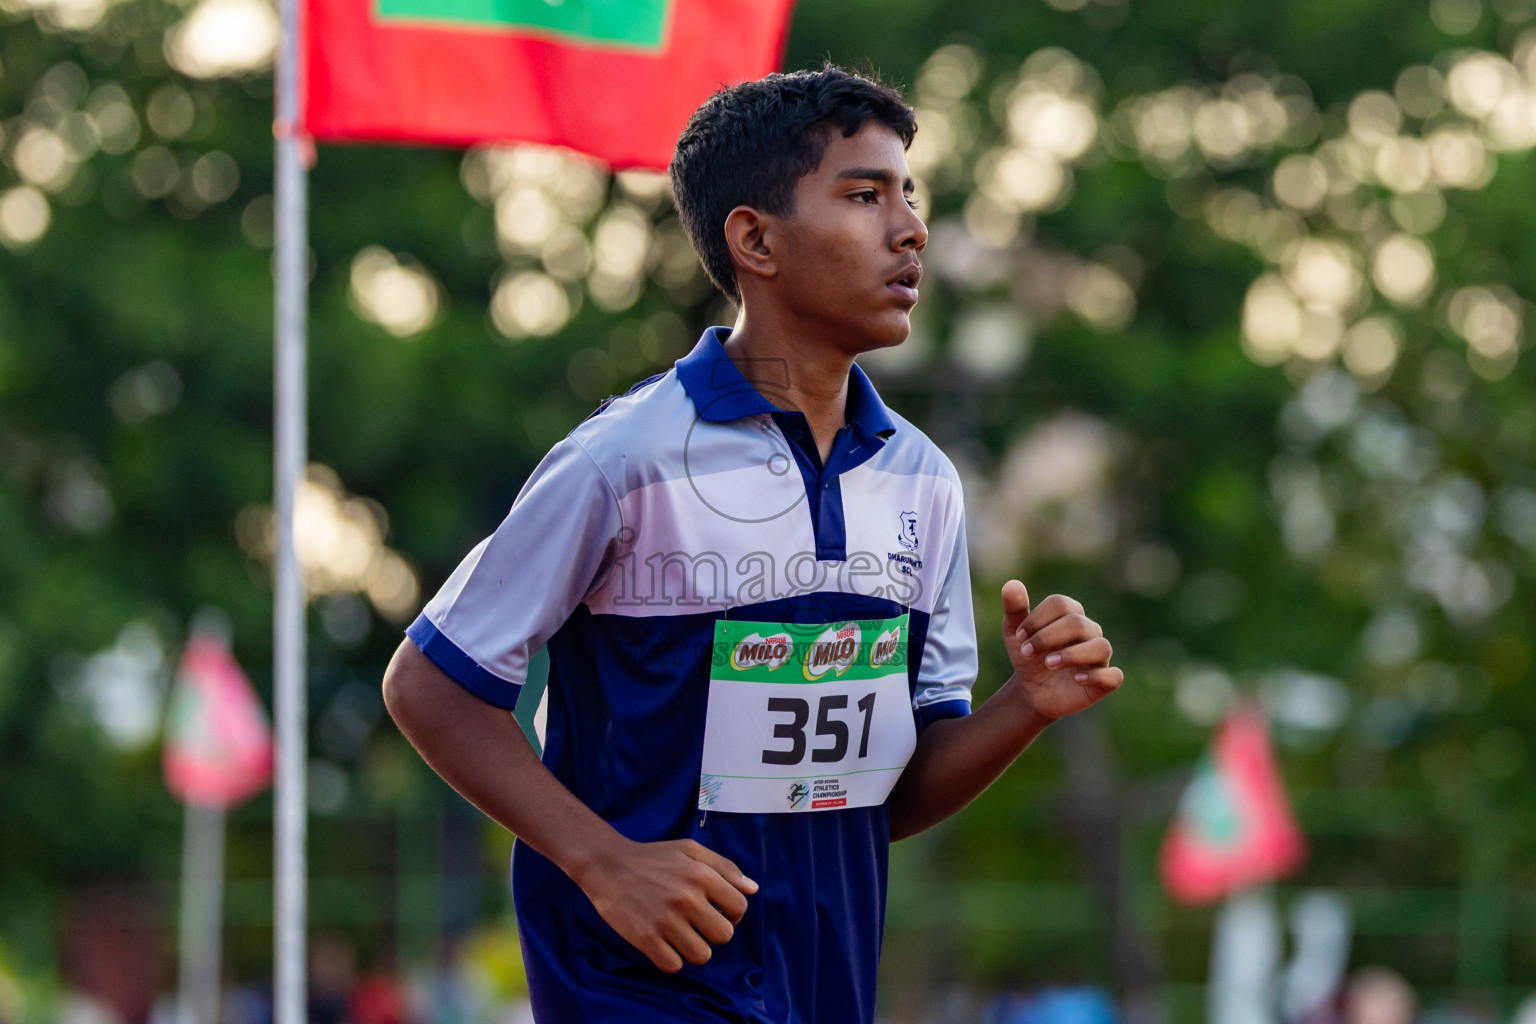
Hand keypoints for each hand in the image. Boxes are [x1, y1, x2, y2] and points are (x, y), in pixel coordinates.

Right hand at [574, 837, 757, 972]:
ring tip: (681, 935)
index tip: (717, 912)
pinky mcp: (645, 938)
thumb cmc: (653, 857)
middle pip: (724, 936)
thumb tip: (752, 889)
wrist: (607, 864)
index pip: (739, 907)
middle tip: (698, 925)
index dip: (733, 914)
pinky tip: (663, 943)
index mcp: (701, 875)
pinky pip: (673, 965)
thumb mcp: (690, 851)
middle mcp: (687, 898)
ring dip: (694, 949)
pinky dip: (671, 959)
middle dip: (714, 933)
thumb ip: (724, 867)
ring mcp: (665, 920)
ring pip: (701, 955)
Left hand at [1001, 580, 1122, 720]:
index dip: (1037, 619)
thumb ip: (1014, 609)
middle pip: (1077, 623)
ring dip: (1073, 655)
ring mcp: (1099, 656)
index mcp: (1070, 614)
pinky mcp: (1105, 681)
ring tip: (1049, 664)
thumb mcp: (1014, 633)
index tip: (1018, 637)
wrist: (1032, 691)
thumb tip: (1011, 584)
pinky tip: (1076, 679)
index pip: (1060, 604)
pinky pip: (1113, 676)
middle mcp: (1089, 631)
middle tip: (1026, 653)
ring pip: (1100, 646)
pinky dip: (1097, 676)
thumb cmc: (1028, 656)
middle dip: (1047, 637)